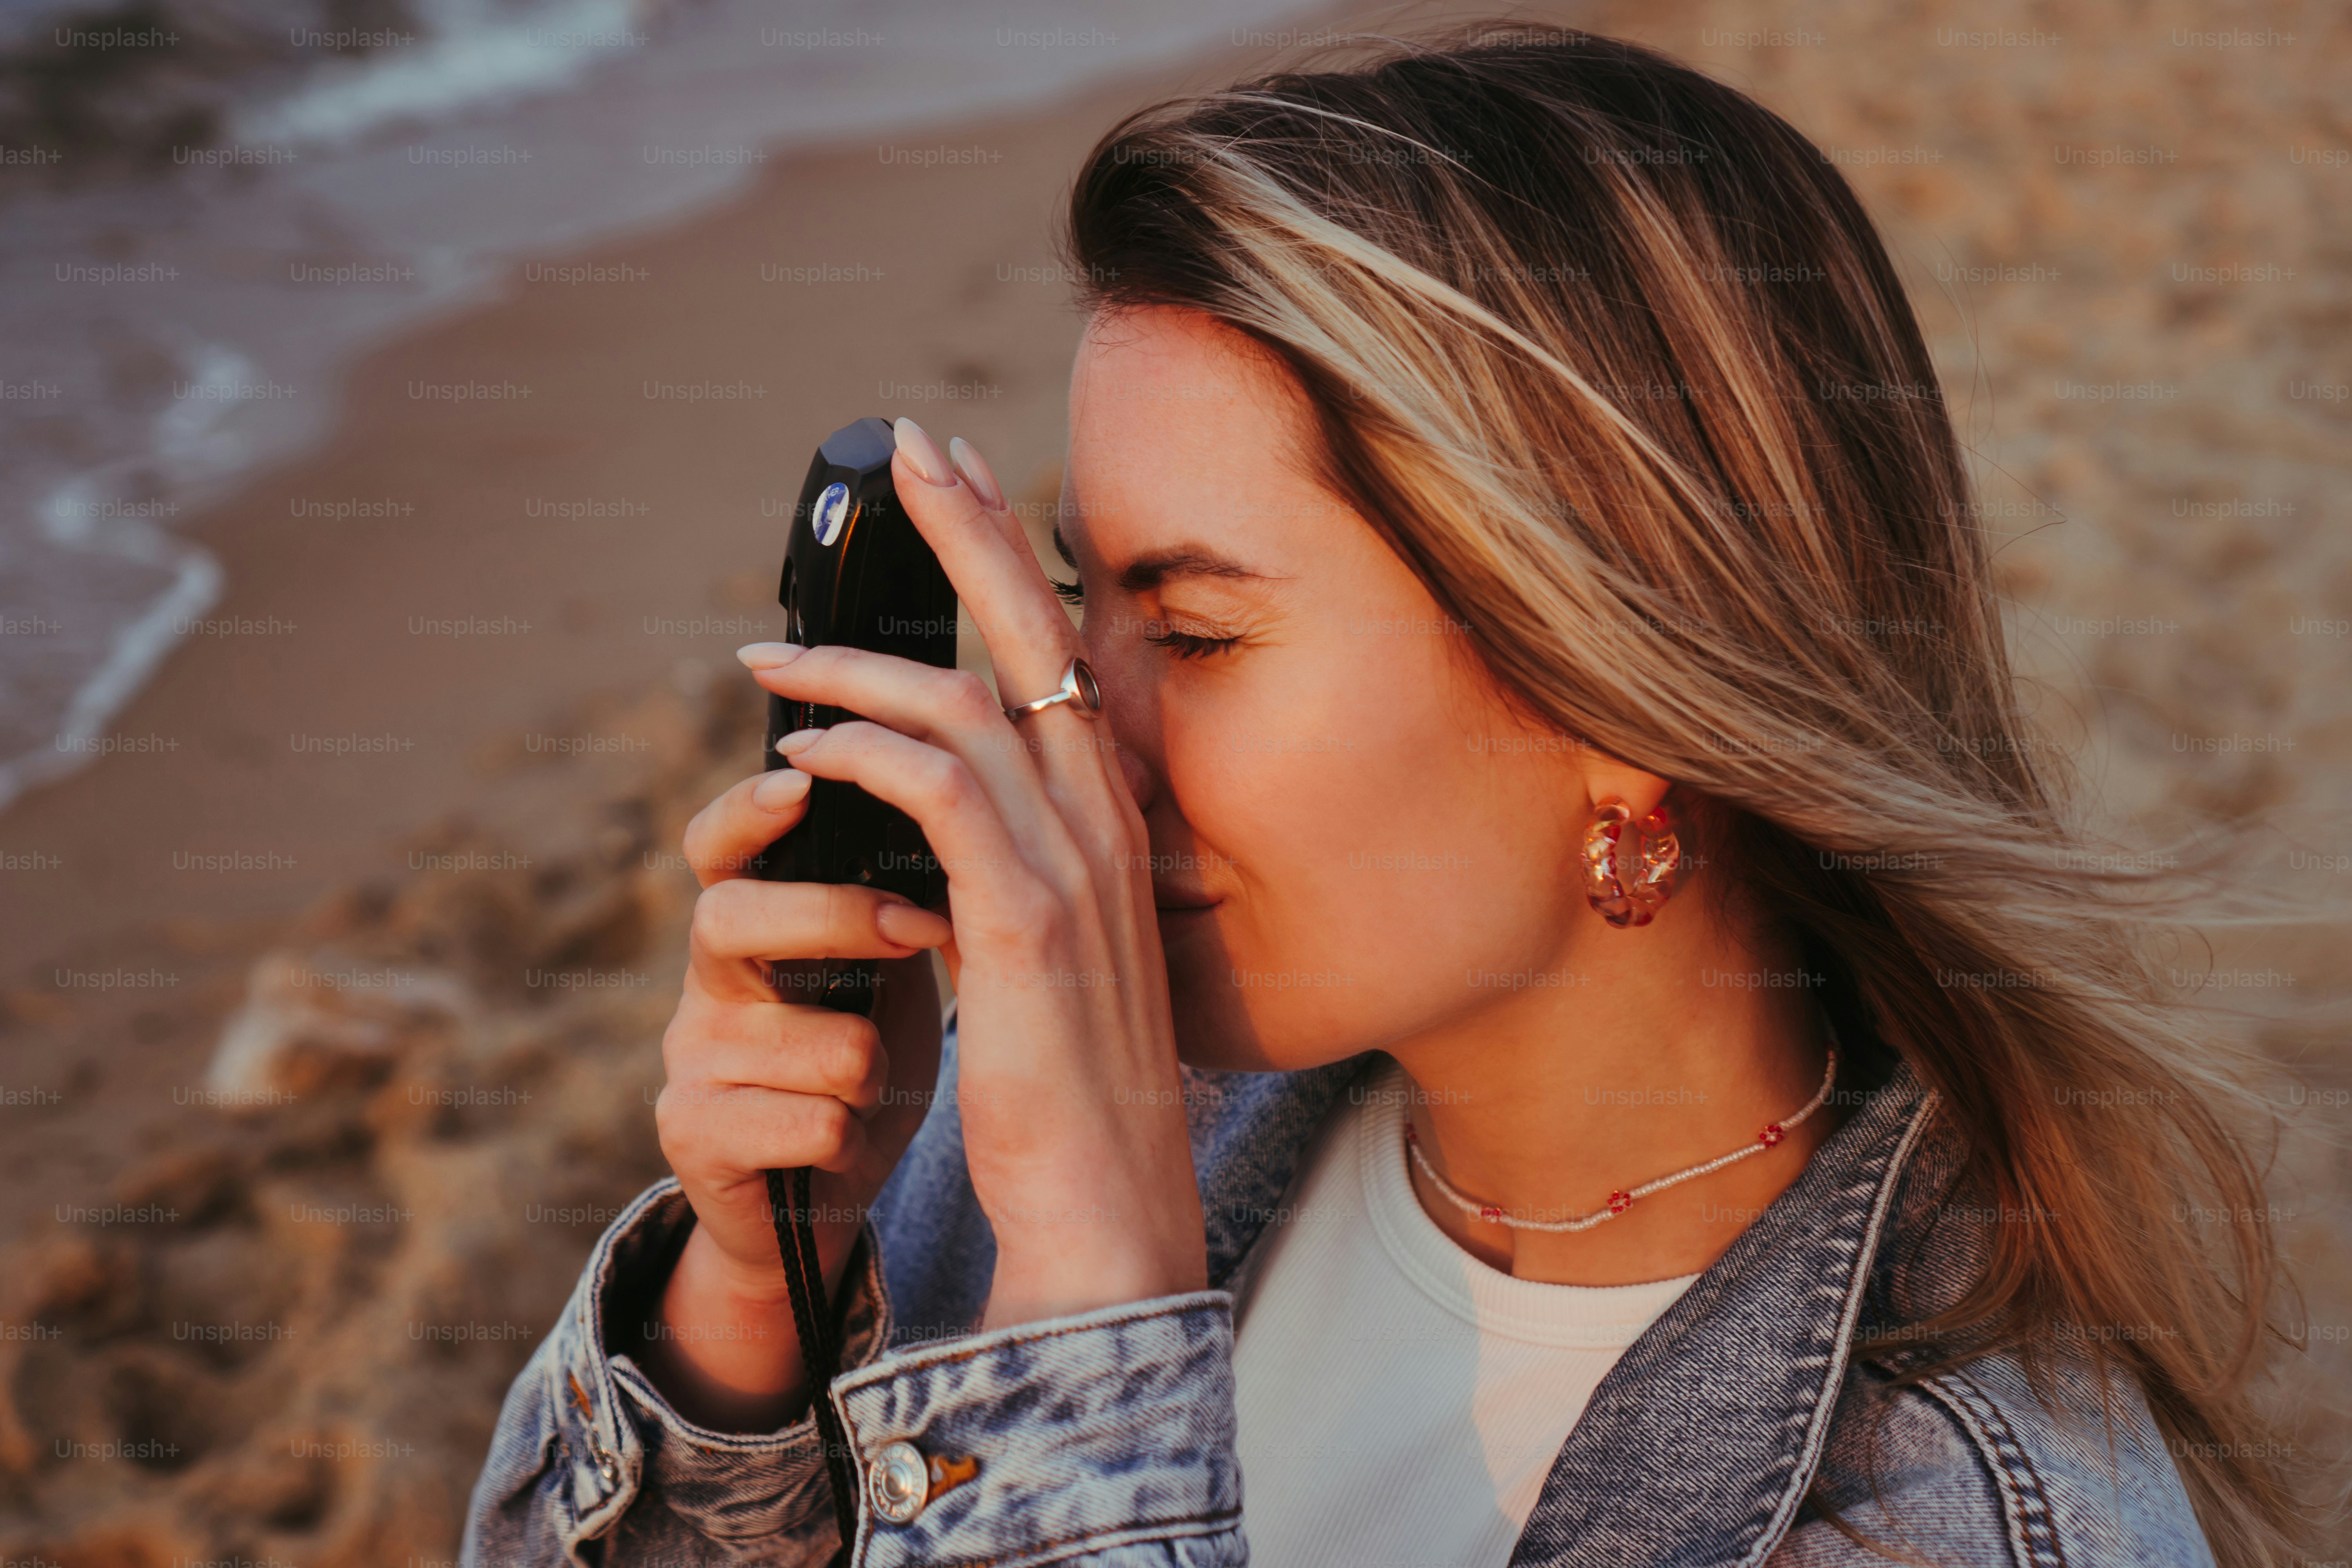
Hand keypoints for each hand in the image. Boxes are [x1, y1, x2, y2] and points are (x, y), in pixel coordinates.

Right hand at [643, 764, 950, 1429]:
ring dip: (867, 1063)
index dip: (747, 808)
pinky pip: (802, 1120)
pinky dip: (849, 1132)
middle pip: (729, 917)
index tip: (802, 783)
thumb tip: (956, 786)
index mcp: (748, 924)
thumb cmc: (865, 1056)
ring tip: (874, 1083)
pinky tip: (846, 1140)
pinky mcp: (691, 1137)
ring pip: (802, 1037)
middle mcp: (703, 984)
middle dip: (832, 919)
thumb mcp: (879, 963)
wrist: (821, 1197)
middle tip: (916, 930)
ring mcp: (689, 1062)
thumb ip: (890, 887)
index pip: (718, 844)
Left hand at [739, 419, 1204, 1329]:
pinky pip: (935, 786)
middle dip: (971, 530)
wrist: (1106, 1203)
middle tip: (912, 451)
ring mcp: (1073, 863)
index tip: (969, 486)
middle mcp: (1105, 821)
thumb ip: (1014, 874)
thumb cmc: (1067, 1086)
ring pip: (968, 700)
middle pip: (1036, 635)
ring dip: (860, 659)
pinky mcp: (1022, 913)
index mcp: (1113, 823)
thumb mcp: (1050, 953)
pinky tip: (802, 743)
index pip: (1068, 659)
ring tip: (767, 650)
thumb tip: (948, 833)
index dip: (1020, 559)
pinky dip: (863, 747)